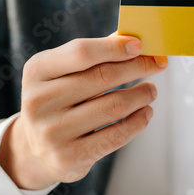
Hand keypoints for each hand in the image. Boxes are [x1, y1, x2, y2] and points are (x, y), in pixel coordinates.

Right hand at [0, 33, 167, 189]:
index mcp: (37, 71)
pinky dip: (138, 122)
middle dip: (137, 67)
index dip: (114, 47)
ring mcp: (52, 132)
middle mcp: (39, 101)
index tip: (140, 45)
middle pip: (101, 78)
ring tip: (150, 90)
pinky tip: (145, 112)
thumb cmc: (58, 101)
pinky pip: (116, 136)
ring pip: (113, 107)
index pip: (81, 53)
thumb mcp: (64, 73)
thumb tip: (131, 38)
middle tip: (156, 64)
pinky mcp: (69, 156)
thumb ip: (94, 54)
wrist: (37, 149)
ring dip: (141, 95)